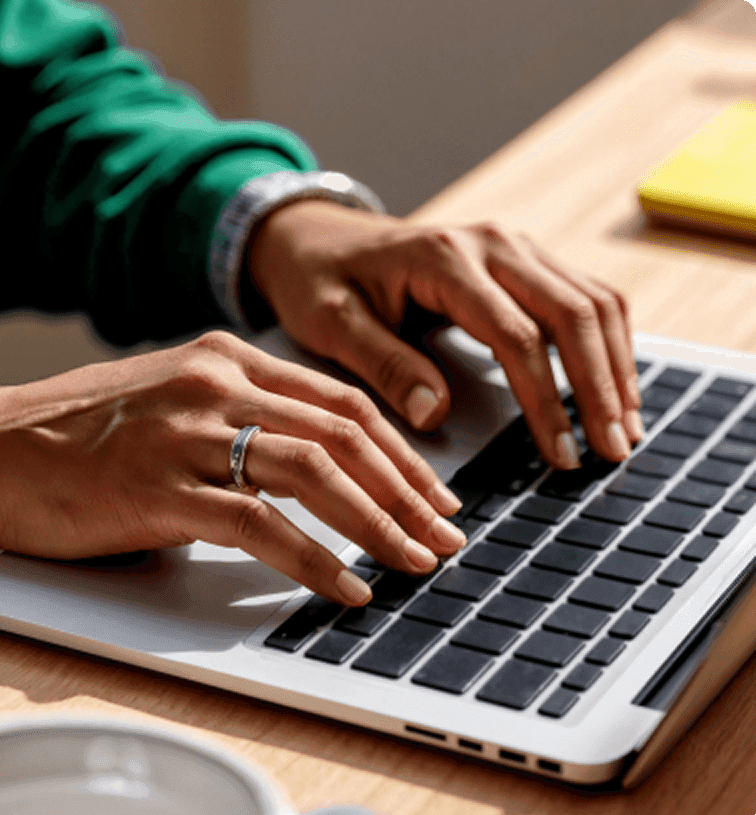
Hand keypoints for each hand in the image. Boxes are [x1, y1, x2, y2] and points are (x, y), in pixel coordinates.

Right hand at [0, 331, 466, 605]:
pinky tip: (345, 586)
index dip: (402, 449)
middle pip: (345, 432)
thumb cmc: (71, 437)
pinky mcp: (159, 487)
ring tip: (416, 562)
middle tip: (447, 534)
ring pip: (316, 471)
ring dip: (380, 523)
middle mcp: (213, 381)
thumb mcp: (165, 403)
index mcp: (223, 356)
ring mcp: (186, 431)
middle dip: (410, 489)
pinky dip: (316, 559)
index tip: (435, 491)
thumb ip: (232, 417)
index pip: (340, 398)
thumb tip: (305, 462)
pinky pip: (262, 524)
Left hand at [248, 200, 642, 468]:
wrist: (315, 235)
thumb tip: (437, 416)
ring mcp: (512, 245)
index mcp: (444, 258)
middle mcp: (491, 242)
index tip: (562, 454)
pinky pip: (582, 294)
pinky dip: (606, 341)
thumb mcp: (330, 324)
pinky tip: (612, 387)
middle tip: (613, 451)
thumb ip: (384, 366)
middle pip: (573, 312)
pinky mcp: (520, 258)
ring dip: (615, 365)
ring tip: (624, 429)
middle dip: (600, 387)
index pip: (515, 335)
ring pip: (591, 299)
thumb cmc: (318, 280)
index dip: (545, 400)